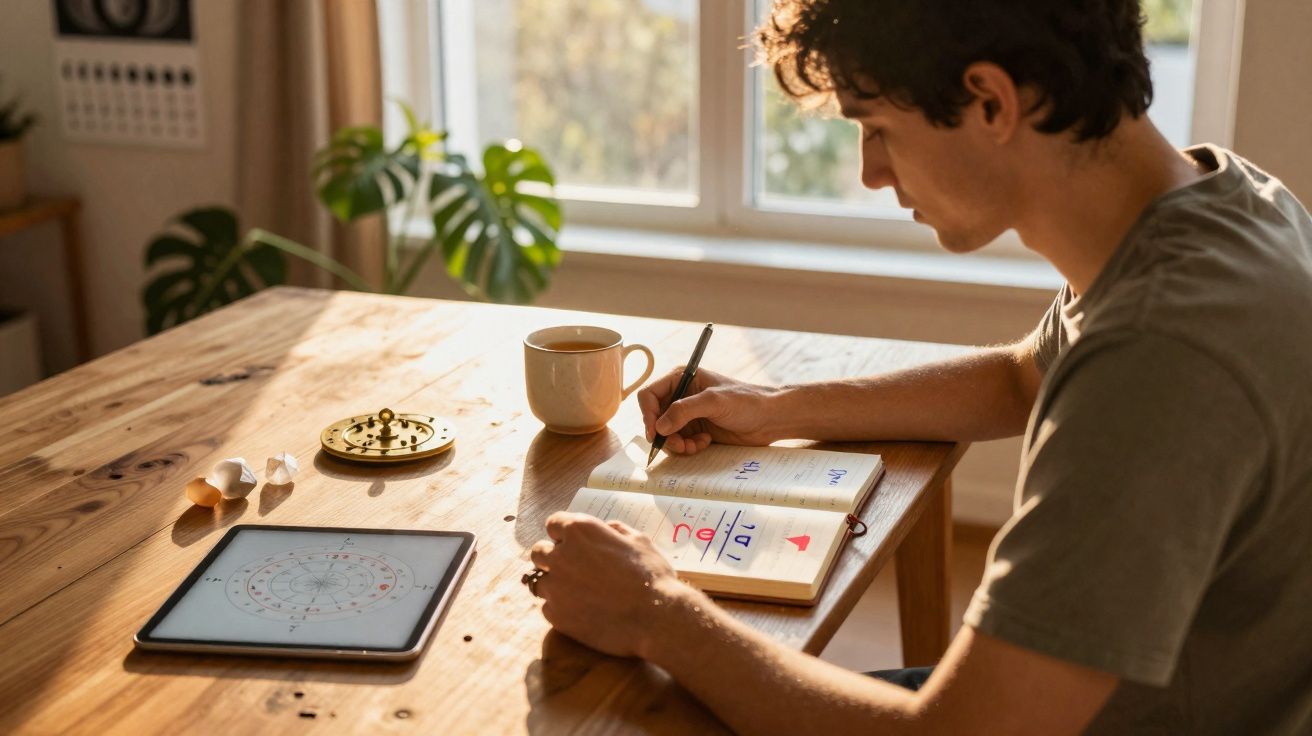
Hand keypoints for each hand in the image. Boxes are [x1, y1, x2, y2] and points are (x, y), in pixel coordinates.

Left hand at [529, 512, 688, 658]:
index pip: (554, 523)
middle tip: (572, 569)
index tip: (573, 544)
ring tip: (576, 593)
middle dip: (551, 557)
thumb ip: (617, 530)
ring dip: (554, 584)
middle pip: (538, 552)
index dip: (564, 534)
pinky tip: (582, 611)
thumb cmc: (651, 575)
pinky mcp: (556, 615)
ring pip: (539, 581)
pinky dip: (561, 608)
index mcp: (580, 530)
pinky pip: (548, 608)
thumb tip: (607, 528)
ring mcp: (555, 587)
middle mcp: (560, 555)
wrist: (655, 618)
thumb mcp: (639, 541)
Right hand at [637, 368, 780, 454]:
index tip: (656, 433)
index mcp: (682, 379)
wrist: (769, 419)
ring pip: (666, 435)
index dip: (648, 414)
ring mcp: (688, 415)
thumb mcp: (714, 402)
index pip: (649, 395)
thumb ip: (684, 410)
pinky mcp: (696, 430)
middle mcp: (681, 396)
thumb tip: (660, 426)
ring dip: (677, 444)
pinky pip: (679, 443)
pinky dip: (687, 448)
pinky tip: (705, 443)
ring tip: (695, 446)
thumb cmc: (746, 402)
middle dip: (665, 435)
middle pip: (655, 418)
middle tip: (679, 445)